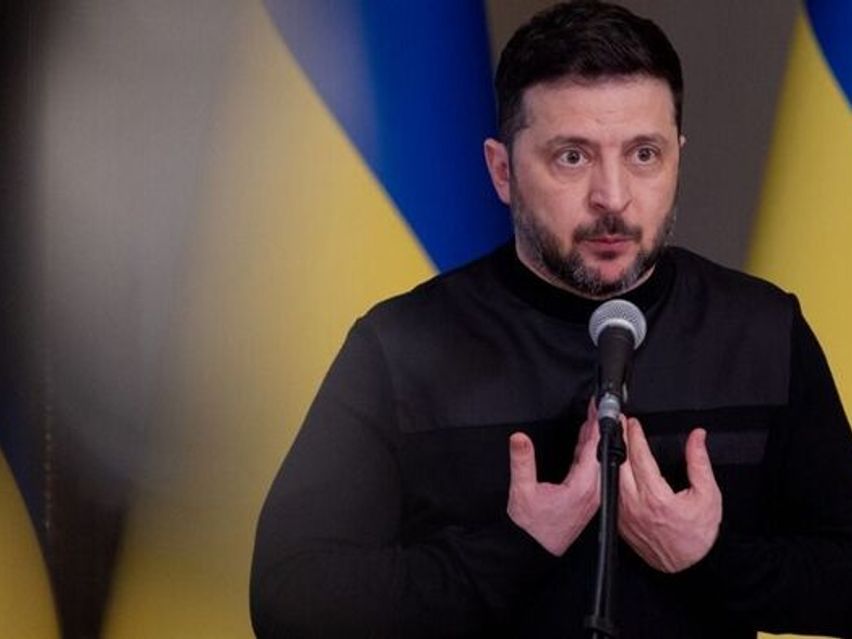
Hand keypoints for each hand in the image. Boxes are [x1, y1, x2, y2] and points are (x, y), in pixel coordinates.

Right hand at [507, 401, 600, 555]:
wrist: (532, 550)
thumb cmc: (529, 527)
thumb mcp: (521, 491)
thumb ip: (522, 462)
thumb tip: (519, 438)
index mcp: (582, 488)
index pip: (594, 449)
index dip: (597, 425)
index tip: (599, 408)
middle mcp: (591, 491)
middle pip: (599, 452)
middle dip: (599, 427)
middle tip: (599, 406)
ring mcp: (589, 495)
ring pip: (595, 460)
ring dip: (594, 438)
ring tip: (593, 417)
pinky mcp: (583, 498)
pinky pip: (589, 468)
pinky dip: (587, 450)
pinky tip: (584, 440)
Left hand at [619, 418, 721, 571]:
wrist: (691, 566)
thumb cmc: (700, 533)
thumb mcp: (708, 494)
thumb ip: (699, 462)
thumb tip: (697, 436)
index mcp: (656, 497)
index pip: (639, 457)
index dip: (634, 436)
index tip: (632, 423)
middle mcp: (635, 506)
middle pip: (619, 464)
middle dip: (618, 441)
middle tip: (618, 425)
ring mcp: (624, 515)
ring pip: (610, 478)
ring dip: (610, 457)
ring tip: (613, 440)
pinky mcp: (620, 523)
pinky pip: (609, 494)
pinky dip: (609, 476)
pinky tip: (611, 464)